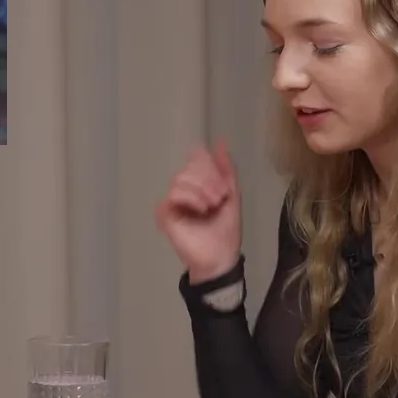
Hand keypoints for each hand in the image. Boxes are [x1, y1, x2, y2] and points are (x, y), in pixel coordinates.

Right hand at [156, 140, 242, 282]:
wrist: (220, 256)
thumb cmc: (226, 229)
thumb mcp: (232, 195)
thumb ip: (227, 169)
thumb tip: (221, 142)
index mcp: (199, 183)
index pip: (198, 159)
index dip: (209, 165)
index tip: (222, 182)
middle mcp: (184, 189)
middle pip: (190, 167)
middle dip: (209, 179)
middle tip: (220, 197)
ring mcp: (173, 201)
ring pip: (180, 178)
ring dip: (202, 190)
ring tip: (212, 205)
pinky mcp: (165, 213)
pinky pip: (173, 193)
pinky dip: (190, 198)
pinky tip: (201, 210)